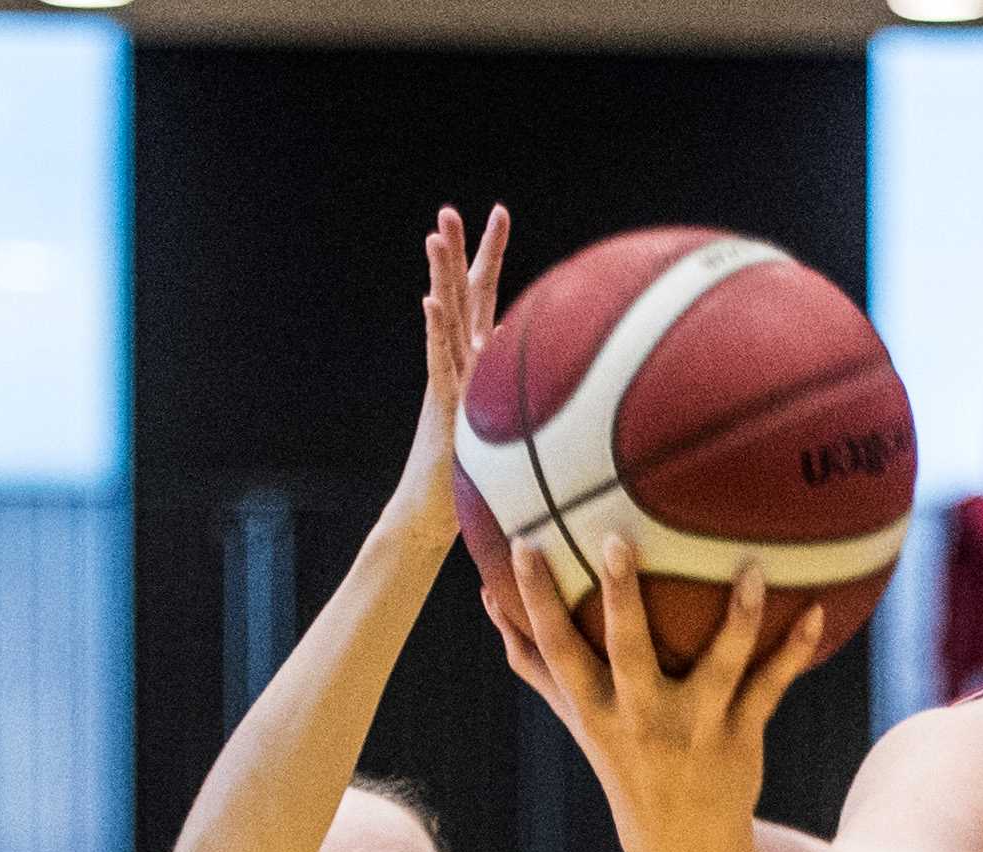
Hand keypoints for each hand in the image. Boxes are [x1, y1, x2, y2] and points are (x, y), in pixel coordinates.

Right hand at [393, 204, 507, 545]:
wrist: (433, 512)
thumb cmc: (475, 474)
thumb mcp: (512, 423)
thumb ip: (523, 391)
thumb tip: (552, 369)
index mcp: (475, 360)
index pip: (484, 296)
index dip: (491, 256)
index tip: (499, 213)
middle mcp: (457, 362)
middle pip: (459, 295)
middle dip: (459, 251)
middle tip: (455, 208)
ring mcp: (446, 380)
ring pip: (442, 319)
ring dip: (439, 277)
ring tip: (434, 234)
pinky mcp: (442, 406)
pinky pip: (437, 362)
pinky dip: (435, 332)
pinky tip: (430, 302)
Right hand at [497, 533, 833, 851]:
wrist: (683, 846)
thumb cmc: (622, 760)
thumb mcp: (575, 719)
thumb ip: (534, 662)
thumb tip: (488, 600)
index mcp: (596, 709)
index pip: (557, 648)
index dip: (536, 599)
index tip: (522, 544)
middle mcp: (641, 717)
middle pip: (626, 651)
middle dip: (619, 599)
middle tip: (616, 539)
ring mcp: (695, 726)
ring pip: (718, 666)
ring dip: (737, 618)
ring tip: (752, 569)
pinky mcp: (740, 735)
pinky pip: (771, 687)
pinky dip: (794, 651)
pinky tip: (816, 609)